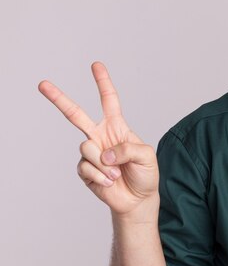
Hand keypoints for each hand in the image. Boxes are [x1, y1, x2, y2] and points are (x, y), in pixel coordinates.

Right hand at [39, 62, 158, 218]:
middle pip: (76, 114)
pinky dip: (101, 177)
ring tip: (117, 174)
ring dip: (104, 164)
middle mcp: (100, 136)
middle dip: (59, 99)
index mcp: (117, 127)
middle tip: (42, 84)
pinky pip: (87, 168)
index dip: (103, 83)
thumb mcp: (146, 156)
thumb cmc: (145, 174)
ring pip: (85, 147)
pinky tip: (110, 182)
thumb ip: (128, 149)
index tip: (96, 65)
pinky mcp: (84, 170)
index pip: (109, 101)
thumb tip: (104, 153)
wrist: (138, 200)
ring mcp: (91, 153)